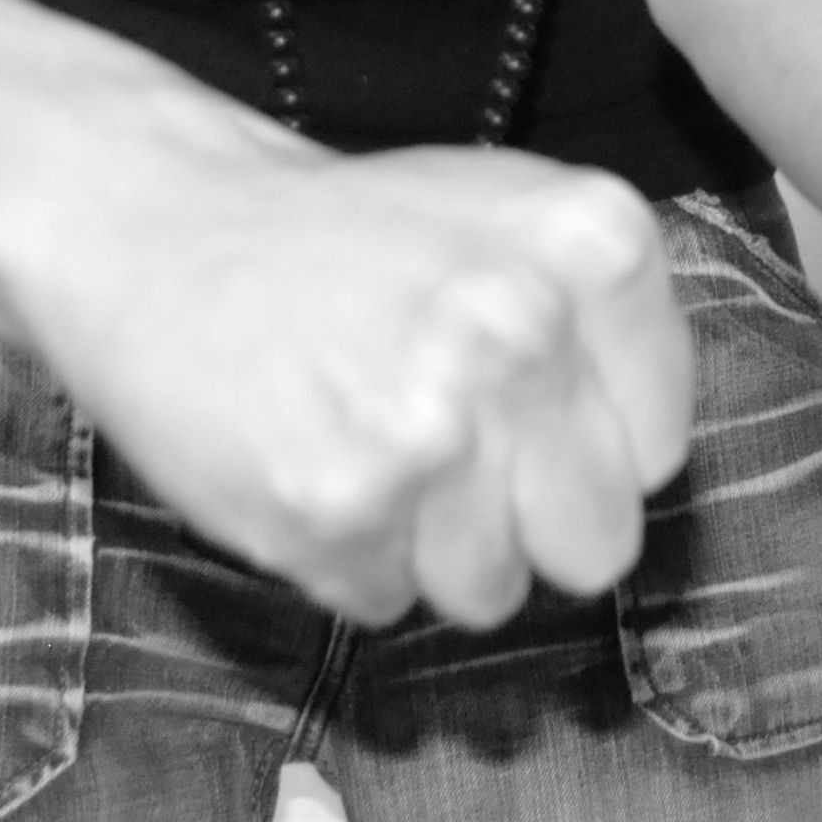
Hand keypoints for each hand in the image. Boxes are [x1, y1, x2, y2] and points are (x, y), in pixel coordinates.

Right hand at [19, 136, 693, 627]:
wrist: (159, 226)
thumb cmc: (344, 236)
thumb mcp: (508, 219)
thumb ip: (604, 329)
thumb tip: (649, 465)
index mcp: (594, 244)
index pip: (661, 447)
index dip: (588, 447)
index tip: (523, 409)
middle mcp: (526, 329)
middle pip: (600, 541)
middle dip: (528, 522)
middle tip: (447, 450)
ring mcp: (432, 424)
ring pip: (493, 590)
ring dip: (430, 545)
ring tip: (364, 439)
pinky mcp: (338, 506)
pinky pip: (387, 601)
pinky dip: (346, 554)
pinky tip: (308, 459)